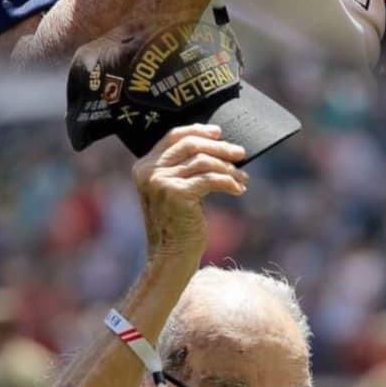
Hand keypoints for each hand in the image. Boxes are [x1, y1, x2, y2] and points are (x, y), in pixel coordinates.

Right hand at [133, 124, 246, 258]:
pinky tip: (238, 190)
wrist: (170, 256)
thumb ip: (182, 167)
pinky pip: (211, 179)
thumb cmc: (176, 225)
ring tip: (242, 179)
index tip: (219, 132)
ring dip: (228, 168)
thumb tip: (216, 145)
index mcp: (143, 167)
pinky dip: (229, 182)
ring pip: (203, 161)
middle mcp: (148, 172)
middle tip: (240, 153)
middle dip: (219, 147)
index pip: (173, 137)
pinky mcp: (177, 194)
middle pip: (191, 145)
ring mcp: (160, 182)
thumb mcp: (172, 190)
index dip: (198, 130)